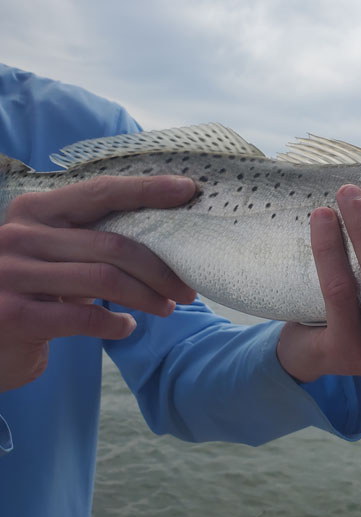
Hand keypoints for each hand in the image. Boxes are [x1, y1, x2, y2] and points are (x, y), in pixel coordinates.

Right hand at [0, 175, 197, 391]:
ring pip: (104, 279)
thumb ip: (92, 241)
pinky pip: (85, 317)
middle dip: (160, 269)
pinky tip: (126, 327)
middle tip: (187, 289)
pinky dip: (115, 324)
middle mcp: (19, 236)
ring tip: (167, 307)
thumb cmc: (30, 290)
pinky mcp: (14, 315)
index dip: (146, 190)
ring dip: (147, 297)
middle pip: (113, 245)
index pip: (100, 192)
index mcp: (35, 212)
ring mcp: (12, 275)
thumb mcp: (53, 255)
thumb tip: (166, 236)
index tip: (187, 189)